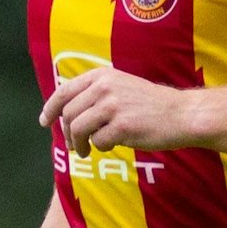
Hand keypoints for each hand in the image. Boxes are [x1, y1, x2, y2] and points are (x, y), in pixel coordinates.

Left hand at [40, 63, 198, 155]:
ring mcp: (113, 105)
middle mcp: (105, 87)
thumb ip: (96, 94)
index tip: (45, 122)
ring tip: (86, 151)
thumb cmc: (151, 106)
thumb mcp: (121, 87)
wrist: (181, 114)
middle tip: (75, 146)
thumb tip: (66, 114)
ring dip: (79, 144)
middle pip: (69, 114)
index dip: (51, 108)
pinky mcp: (122, 125)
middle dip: (68, 133)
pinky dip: (101, 147)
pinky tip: (113, 145)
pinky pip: (98, 141)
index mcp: (102, 76)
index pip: (65, 91)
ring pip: (79, 129)